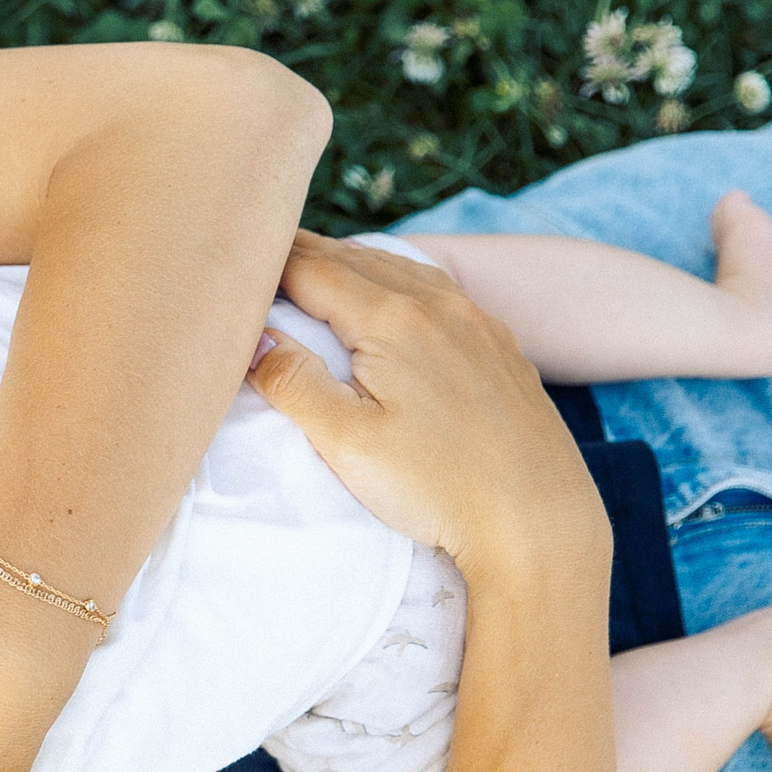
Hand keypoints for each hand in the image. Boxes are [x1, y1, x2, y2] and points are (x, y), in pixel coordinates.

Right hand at [254, 232, 605, 571]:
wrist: (541, 521)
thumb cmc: (439, 488)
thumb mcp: (347, 443)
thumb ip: (292, 383)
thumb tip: (254, 338)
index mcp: (392, 320)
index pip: (310, 268)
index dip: (266, 261)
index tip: (230, 260)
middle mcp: (438, 305)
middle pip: (353, 258)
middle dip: (303, 253)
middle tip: (258, 249)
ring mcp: (476, 322)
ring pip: (399, 269)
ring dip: (350, 263)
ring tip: (312, 265)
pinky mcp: (499, 346)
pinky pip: (436, 291)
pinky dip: (396, 281)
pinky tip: (389, 297)